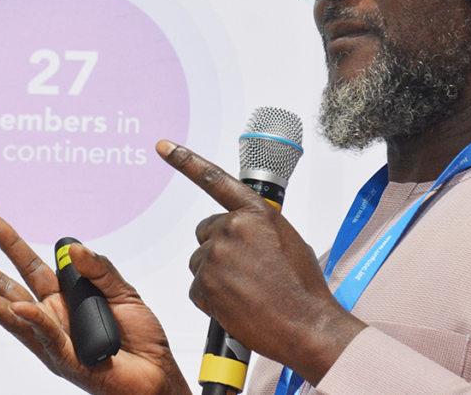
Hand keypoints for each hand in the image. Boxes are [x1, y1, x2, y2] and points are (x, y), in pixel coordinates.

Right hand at [0, 215, 190, 394]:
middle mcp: (50, 319)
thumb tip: (74, 249)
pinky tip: (21, 307)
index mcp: (61, 300)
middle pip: (7, 288)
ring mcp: (53, 341)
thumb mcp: (123, 292)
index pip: (29, 267)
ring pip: (13, 315)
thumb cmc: (140, 338)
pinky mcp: (67, 361)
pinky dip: (35, 321)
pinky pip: (48, 337)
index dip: (11, 244)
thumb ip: (99, 268)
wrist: (156, 373)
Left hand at [156, 140, 365, 385]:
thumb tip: (244, 233)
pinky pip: (198, 288)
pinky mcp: (205, 284)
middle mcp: (232, 227)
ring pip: (201, 261)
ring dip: (216, 274)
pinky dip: (212, 297)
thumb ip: (258, 227)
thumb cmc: (302, 286)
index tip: (164, 147)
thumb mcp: (287, 240)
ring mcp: (216, 255)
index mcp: (255, 212)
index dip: (185, 160)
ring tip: (247, 289)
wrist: (305, 324)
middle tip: (245, 269)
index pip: (214, 178)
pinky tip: (237, 303)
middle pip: (207, 231)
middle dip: (219, 247)